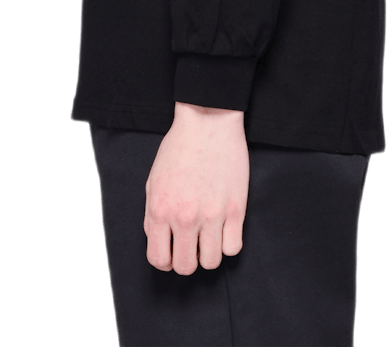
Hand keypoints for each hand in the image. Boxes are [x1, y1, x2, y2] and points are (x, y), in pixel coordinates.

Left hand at [144, 101, 249, 274]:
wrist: (207, 122)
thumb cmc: (179, 148)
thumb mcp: (153, 181)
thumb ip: (152, 214)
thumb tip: (158, 239)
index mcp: (161, 210)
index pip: (158, 258)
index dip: (165, 260)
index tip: (172, 252)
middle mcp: (185, 217)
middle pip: (185, 266)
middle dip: (186, 260)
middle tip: (191, 245)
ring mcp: (213, 215)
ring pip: (212, 262)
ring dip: (209, 253)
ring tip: (209, 236)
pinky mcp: (236, 208)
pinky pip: (233, 248)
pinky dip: (228, 243)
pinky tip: (225, 229)